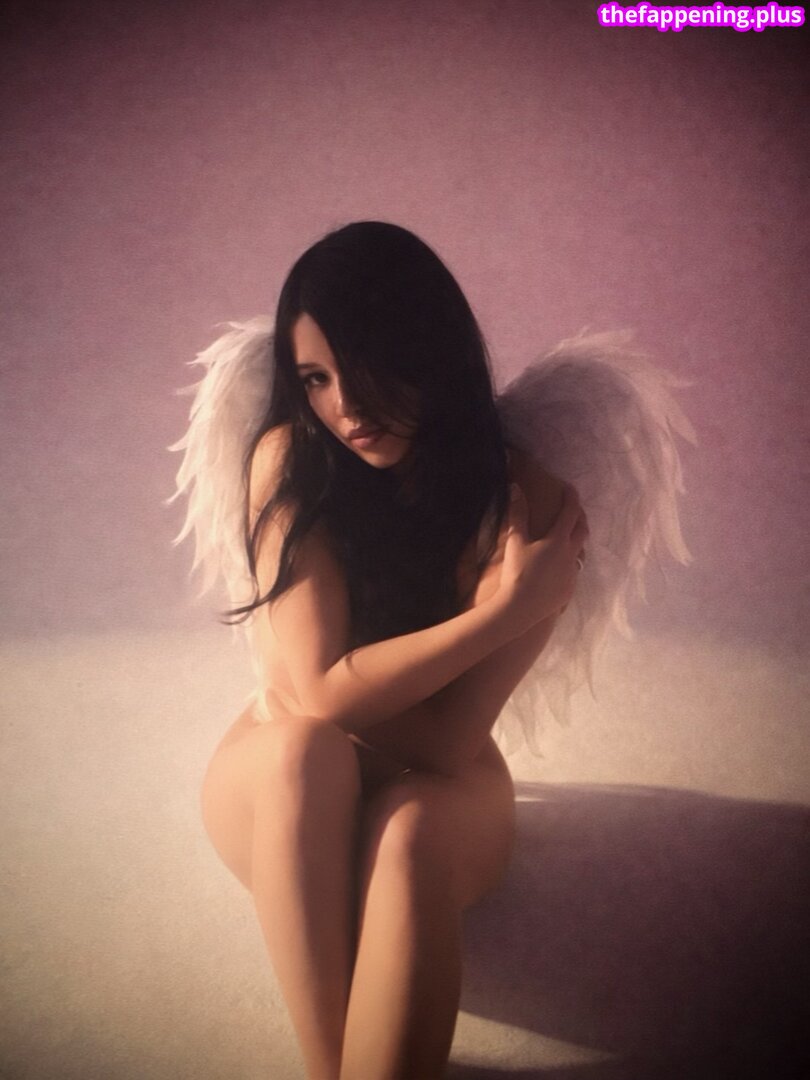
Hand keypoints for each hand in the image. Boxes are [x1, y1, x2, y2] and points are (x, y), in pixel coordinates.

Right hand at [498, 482, 587, 631]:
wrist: (521, 608)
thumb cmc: (517, 572)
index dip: (571, 497)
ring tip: (568, 538)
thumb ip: (517, 514)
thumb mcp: (515, 542)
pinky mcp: (569, 589)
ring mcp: (572, 573)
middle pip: (582, 530)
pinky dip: (569, 563)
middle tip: (573, 510)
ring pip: (580, 552)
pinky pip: (574, 571)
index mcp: (558, 540)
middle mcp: (570, 554)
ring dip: (576, 541)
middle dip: (579, 517)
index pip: (570, 512)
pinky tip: (560, 567)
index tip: (569, 487)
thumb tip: (515, 488)